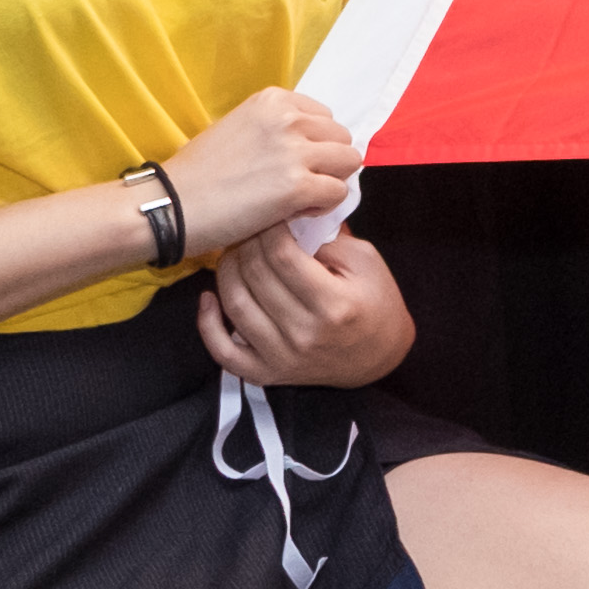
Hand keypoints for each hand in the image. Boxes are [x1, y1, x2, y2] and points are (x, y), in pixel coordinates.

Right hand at [162, 85, 362, 254]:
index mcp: (273, 100)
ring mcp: (294, 151)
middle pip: (341, 138)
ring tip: (301, 198)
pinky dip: (323, 207)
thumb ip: (275, 130)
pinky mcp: (297, 187)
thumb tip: (310, 145)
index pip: (325, 117)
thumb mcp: (237, 129)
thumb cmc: (196, 173)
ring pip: (349, 162)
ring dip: (330, 182)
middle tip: (300, 184)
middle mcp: (288, 119)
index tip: (293, 164)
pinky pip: (338, 193)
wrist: (169, 205)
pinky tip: (295, 212)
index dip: (315, 144)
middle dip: (327, 163)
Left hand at [196, 221, 411, 389]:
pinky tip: (209, 298)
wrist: (380, 356)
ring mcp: (282, 357)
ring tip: (235, 253)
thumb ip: (328, 239)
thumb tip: (289, 217)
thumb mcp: (367, 261)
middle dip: (247, 243)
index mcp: (333, 305)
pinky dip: (208, 324)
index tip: (272, 215)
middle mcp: (304, 334)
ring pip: (234, 304)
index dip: (269, 228)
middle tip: (251, 228)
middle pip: (254, 276)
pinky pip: (223, 352)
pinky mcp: (266, 373)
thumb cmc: (376, 303)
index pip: (282, 256)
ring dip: (226, 271)